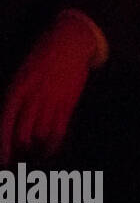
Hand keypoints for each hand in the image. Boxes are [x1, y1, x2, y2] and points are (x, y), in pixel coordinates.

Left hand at [1, 12, 99, 164]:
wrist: (71, 42)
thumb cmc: (41, 57)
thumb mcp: (20, 74)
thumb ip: (14, 97)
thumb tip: (6, 122)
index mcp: (18, 87)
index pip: (6, 122)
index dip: (3, 144)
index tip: (2, 160)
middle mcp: (35, 96)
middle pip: (23, 132)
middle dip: (17, 149)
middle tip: (13, 159)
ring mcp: (54, 99)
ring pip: (42, 133)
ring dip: (35, 147)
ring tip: (31, 154)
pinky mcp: (69, 102)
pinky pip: (60, 129)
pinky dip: (53, 144)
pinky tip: (48, 149)